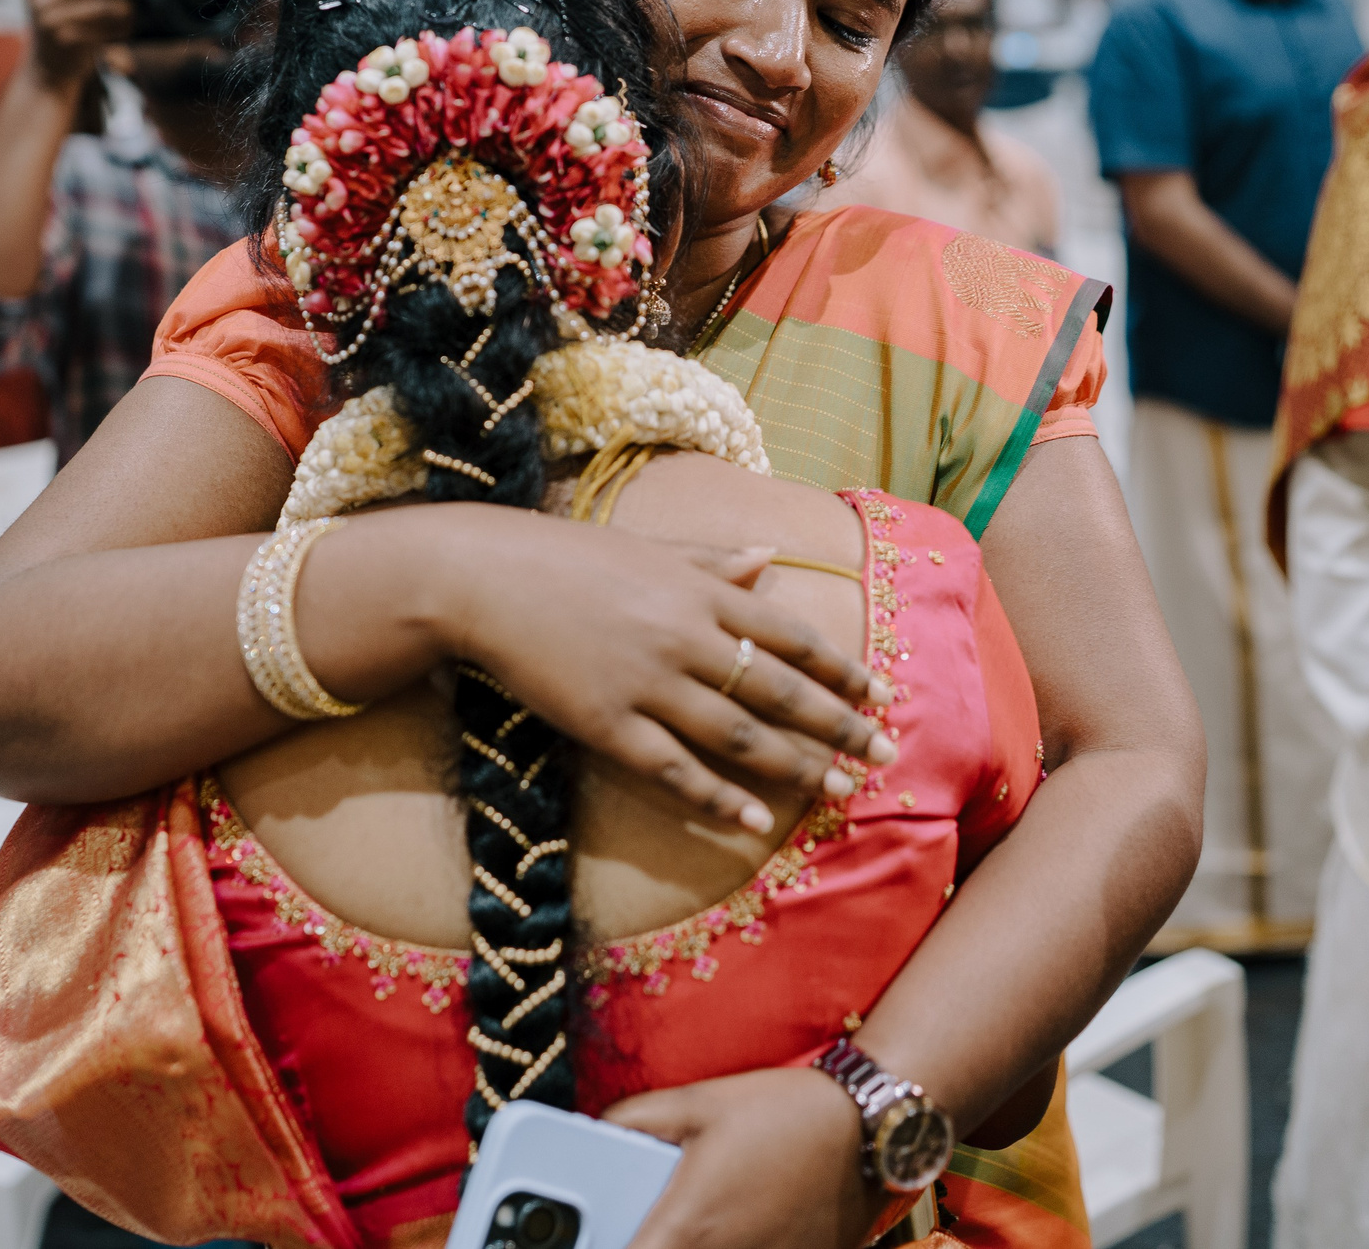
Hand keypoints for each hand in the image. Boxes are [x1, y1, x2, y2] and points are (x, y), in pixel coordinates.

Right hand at [27, 0, 134, 89]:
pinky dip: (123, 27)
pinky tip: (129, 29)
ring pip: (105, 5)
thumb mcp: (55, 2)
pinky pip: (106, 28)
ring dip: (128, 8)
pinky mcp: (66, 39)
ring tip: (137, 11)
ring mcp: (51, 19)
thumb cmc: (60, 30)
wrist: (46, 72)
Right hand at [414, 510, 893, 832]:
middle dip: (841, 725)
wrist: (482, 579)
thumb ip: (713, 560)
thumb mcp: (648, 548)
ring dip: (798, 767)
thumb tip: (769, 559)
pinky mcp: (606, 723)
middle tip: (887, 755)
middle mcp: (685, 636)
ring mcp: (646, 683)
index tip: (881, 693)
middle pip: (779, 691)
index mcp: (700, 590)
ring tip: (840, 791)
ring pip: (739, 736)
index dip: (841, 669)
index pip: (792, 635)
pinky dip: (718, 796)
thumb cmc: (565, 558)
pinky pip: (674, 769)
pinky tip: (754, 818)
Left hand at [605, 1068, 878, 1248]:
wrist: (869, 1132)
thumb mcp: (697, 1101)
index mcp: (687, 1225)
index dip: (604, 1245)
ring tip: (692, 1216)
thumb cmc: (784, 1112)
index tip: (594, 1233)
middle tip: (640, 1219)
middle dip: (647, 1240)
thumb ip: (634, 1119)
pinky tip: (738, 1221)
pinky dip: (729, 1246)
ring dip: (690, 1245)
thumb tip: (598, 1134)